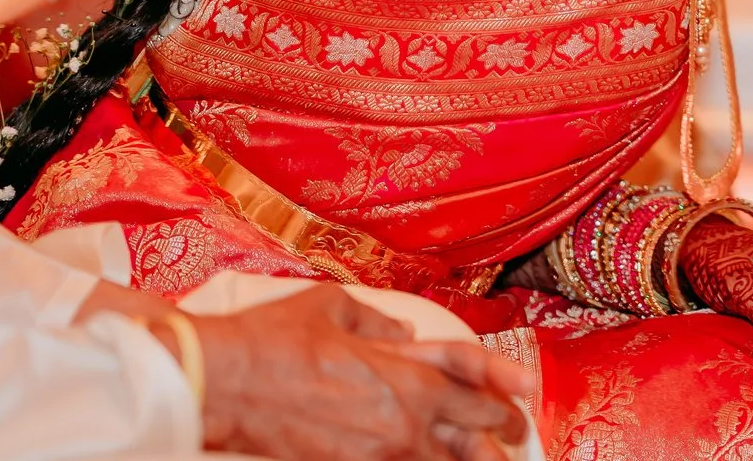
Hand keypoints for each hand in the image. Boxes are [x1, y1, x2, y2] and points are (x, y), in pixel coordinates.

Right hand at [187, 286, 529, 460]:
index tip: (529, 388)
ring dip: (476, 458)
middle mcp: (402, 413)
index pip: (471, 370)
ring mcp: (378, 450)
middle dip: (503, 427)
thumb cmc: (273, 340)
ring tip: (494, 458)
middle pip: (474, 423)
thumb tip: (402, 334)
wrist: (223, 383)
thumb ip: (378, 322)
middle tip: (519, 431)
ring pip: (446, 460)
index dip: (506, 378)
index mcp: (404, 366)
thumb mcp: (333, 307)